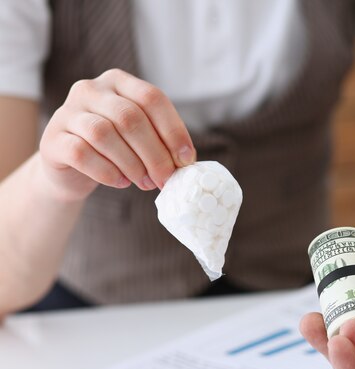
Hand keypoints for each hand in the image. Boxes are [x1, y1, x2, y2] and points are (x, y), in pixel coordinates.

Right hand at [39, 69, 195, 200]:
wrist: (71, 169)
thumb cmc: (115, 151)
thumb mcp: (140, 139)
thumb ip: (160, 141)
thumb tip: (185, 161)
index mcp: (119, 82)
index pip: (152, 98)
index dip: (173, 130)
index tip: (186, 160)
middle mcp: (90, 89)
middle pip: (131, 118)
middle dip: (155, 154)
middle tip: (165, 179)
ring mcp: (67, 112)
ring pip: (105, 134)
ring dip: (132, 164)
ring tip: (144, 183)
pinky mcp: (51, 139)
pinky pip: (81, 153)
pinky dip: (106, 171)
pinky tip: (120, 182)